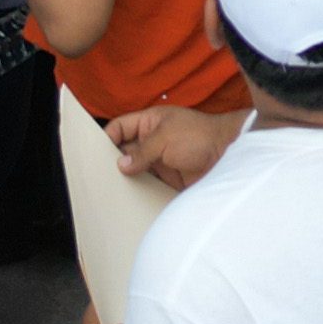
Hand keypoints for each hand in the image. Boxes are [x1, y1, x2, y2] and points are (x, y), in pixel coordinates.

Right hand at [105, 102, 245, 189]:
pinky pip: (149, 185)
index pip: (121, 128)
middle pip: (125, 151)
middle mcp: (152, 141)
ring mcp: (160, 160)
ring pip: (135, 170)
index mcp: (150, 123)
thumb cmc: (199, 136)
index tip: (93, 153)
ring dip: (126, 179)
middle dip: (113, 162)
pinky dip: (140, 192)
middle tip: (97, 178)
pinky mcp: (169, 178)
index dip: (107, 137)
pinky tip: (129, 201)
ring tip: (109, 192)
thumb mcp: (165, 137)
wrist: (229, 155)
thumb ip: (142, 152)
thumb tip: (121, 165)